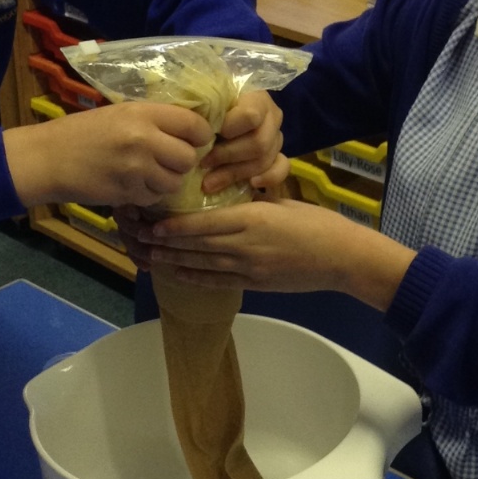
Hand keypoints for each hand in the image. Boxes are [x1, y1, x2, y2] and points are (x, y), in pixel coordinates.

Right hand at [3, 101, 211, 208]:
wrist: (49, 158)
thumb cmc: (84, 131)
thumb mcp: (122, 112)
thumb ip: (156, 119)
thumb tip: (192, 129)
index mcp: (144, 114)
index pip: (194, 125)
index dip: (200, 135)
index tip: (194, 139)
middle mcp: (144, 140)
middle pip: (188, 158)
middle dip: (182, 161)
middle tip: (168, 159)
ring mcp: (136, 169)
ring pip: (174, 182)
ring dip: (166, 180)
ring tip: (148, 173)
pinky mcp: (127, 193)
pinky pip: (154, 198)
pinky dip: (148, 194)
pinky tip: (133, 184)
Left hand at [114, 197, 414, 308]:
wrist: (341, 258)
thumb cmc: (316, 223)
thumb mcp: (281, 201)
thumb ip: (251, 200)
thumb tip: (223, 194)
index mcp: (251, 219)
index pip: (201, 224)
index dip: (172, 226)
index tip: (150, 220)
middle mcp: (243, 246)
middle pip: (193, 246)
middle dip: (162, 242)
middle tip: (135, 236)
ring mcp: (247, 269)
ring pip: (199, 265)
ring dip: (170, 261)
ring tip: (146, 254)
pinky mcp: (253, 284)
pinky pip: (215, 281)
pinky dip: (191, 277)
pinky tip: (174, 272)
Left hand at [199, 89, 285, 194]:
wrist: (220, 113)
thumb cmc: (211, 105)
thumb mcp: (206, 100)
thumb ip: (204, 109)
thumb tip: (196, 123)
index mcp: (257, 98)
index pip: (250, 116)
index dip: (229, 129)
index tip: (206, 136)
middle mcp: (272, 117)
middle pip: (258, 143)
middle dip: (227, 156)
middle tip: (202, 163)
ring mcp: (277, 138)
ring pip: (264, 160)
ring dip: (235, 173)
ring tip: (209, 182)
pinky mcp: (278, 156)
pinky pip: (281, 170)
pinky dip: (269, 178)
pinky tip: (252, 183)